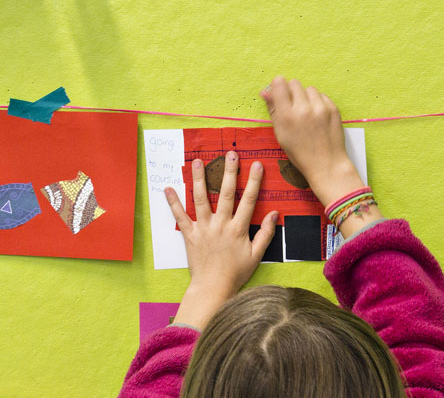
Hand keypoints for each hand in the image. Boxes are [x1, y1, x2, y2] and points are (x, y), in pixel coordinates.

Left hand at [165, 150, 277, 328]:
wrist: (213, 288)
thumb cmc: (236, 273)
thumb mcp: (257, 255)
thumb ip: (266, 233)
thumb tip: (274, 214)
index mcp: (238, 229)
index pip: (249, 201)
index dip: (254, 182)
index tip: (257, 165)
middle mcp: (221, 225)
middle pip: (226, 194)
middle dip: (229, 172)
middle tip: (231, 154)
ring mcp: (204, 228)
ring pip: (201, 199)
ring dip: (200, 179)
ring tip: (198, 161)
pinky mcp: (190, 235)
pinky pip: (180, 216)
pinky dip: (173, 202)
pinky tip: (168, 188)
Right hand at [260, 76, 365, 206]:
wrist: (326, 164)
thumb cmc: (300, 152)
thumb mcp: (280, 134)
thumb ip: (273, 110)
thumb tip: (265, 91)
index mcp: (287, 116)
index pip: (279, 83)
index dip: (278, 86)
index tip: (280, 94)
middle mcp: (303, 109)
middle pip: (294, 83)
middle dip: (292, 92)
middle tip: (293, 107)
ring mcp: (320, 108)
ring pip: (309, 89)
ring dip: (306, 97)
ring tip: (307, 113)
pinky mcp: (333, 109)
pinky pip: (322, 96)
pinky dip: (318, 103)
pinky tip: (317, 117)